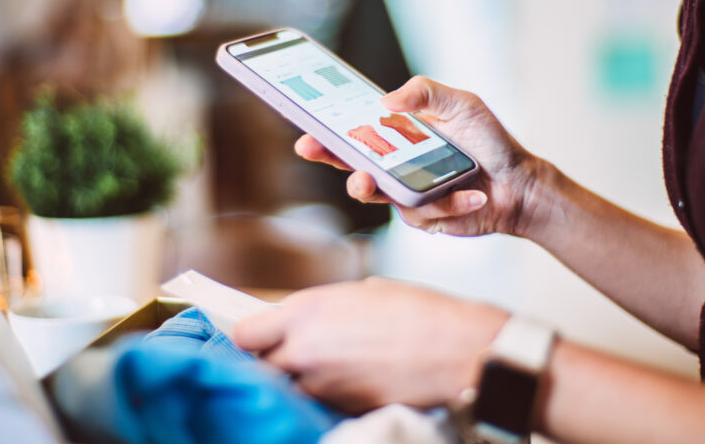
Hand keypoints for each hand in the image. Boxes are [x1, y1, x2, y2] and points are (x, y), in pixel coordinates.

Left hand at [233, 277, 508, 413]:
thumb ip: (324, 310)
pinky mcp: (342, 411)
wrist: (459, 351)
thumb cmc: (420, 313)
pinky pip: (318, 405)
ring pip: (288, 391)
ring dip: (299, 384)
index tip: (264, 338)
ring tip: (331, 371)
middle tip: (296, 357)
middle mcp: (304, 349)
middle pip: (260, 368)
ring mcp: (322, 385)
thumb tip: (308, 323)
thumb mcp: (364, 293)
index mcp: (306, 310)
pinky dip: (326, 398)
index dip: (253, 338)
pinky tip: (351, 384)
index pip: (245, 333)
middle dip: (273, 363)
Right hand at [296, 76, 544, 236]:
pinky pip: (419, 211)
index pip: (354, 130)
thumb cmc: (489, 141)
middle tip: (314, 148)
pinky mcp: (422, 217)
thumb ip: (426, 93)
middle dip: (327, 155)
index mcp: (398, 135)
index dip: (326, 129)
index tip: (307, 125)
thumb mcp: (462, 104)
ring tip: (365, 180)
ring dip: (365, 186)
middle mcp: (395, 164)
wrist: (519, 185)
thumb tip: (385, 100)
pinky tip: (473, 194)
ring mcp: (404, 192)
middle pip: (349, 161)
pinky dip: (448, 201)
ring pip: (374, 192)